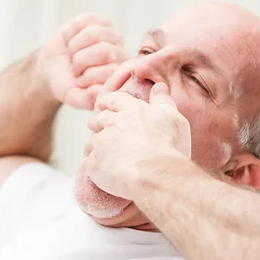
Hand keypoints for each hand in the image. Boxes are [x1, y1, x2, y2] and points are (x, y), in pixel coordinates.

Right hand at [39, 14, 129, 109]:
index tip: (79, 82)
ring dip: (74, 47)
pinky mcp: (96, 20)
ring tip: (72, 55)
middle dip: (81, 61)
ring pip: (93, 33)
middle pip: (105, 51)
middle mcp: (120, 52)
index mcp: (120, 73)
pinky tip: (70, 42)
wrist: (54, 67)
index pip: (112, 70)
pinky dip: (69, 34)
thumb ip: (87, 99)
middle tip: (74, 68)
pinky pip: (81, 22)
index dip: (89, 76)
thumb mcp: (74, 96)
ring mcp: (110, 34)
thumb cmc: (67, 84)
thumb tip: (98, 91)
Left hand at [80, 83, 191, 198]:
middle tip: (96, 126)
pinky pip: (86, 165)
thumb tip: (158, 86)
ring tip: (98, 155)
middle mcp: (113, 123)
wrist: (156, 174)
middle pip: (99, 120)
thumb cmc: (169, 146)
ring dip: (93, 147)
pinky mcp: (94, 164)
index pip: (115, 100)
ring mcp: (101, 143)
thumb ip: (163, 100)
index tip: (104, 104)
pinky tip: (96, 174)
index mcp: (132, 111)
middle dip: (97, 123)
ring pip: (91, 143)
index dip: (108, 102)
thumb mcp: (173, 117)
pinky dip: (91, 168)